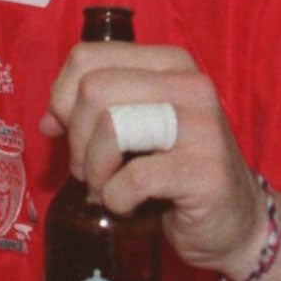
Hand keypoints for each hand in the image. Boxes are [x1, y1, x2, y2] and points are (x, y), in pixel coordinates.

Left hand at [40, 41, 269, 280]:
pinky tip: (128, 205)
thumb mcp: (134, 130)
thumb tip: (47, 120)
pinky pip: (131, 179)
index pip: (86, 58)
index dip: (62, 98)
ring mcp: (202, 126)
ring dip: (94, 170)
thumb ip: (92, 113)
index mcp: (170, 64)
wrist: (233, 222)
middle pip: (93, 91)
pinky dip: (115, 199)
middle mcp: (190, 85)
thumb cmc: (174, 172)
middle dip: (77, 139)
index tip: (71, 131)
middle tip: (90, 169)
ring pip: (110, 128)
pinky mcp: (204, 171)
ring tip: (107, 187)